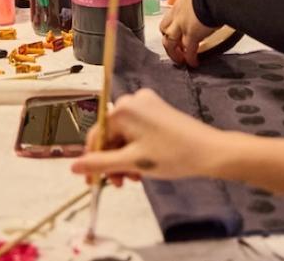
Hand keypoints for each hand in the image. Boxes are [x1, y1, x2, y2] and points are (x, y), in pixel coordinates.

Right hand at [71, 89, 228, 182]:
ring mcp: (147, 104)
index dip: (92, 160)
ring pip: (124, 135)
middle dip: (112, 161)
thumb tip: (73, 167)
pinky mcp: (158, 111)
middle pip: (111, 135)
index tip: (92, 182)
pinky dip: (136, 149)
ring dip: (124, 158)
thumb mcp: (132, 162)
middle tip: (120, 183)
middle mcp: (133, 100)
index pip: (97, 135)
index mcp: (123, 109)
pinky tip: (142, 166)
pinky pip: (137, 131)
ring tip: (134, 178)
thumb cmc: (172, 155)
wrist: (210, 151)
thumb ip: (100, 164)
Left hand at [159, 0, 217, 67]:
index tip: (180, 27)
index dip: (175, 21)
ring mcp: (182, 25)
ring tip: (180, 59)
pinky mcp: (191, 36)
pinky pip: (188, 51)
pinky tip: (193, 63)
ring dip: (173, 52)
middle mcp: (178, 12)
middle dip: (168, 37)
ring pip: (170, 42)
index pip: (174, 12)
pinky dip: (190, 59)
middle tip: (174, 46)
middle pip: (165, 28)